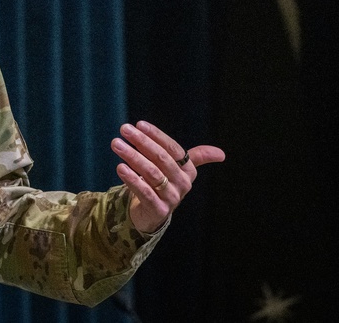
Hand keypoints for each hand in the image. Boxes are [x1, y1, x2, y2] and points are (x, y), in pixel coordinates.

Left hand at [111, 120, 225, 233]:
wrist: (152, 213)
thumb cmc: (163, 183)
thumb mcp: (177, 169)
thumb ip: (195, 157)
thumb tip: (222, 154)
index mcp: (188, 170)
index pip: (173, 148)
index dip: (156, 135)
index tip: (139, 124)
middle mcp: (183, 183)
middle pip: (161, 158)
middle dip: (142, 142)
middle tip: (124, 129)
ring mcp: (172, 197)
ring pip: (152, 173)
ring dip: (133, 156)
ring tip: (117, 144)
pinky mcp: (159, 210)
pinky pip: (145, 192)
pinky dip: (132, 179)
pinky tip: (120, 167)